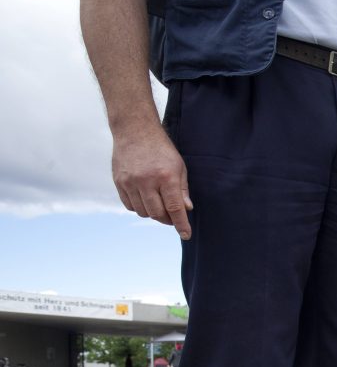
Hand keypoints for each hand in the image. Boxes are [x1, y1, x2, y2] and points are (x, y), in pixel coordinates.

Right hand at [112, 124, 192, 239]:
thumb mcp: (179, 167)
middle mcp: (146, 181)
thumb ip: (182, 190)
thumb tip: (187, 210)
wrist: (135, 131)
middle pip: (157, 214)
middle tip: (173, 217)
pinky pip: (130, 205)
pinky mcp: (119, 182)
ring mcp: (130, 182)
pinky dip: (139, 207)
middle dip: (167, 220)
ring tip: (159, 204)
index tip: (186, 235)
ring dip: (153, 213)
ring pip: (143, 212)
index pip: (175, 208)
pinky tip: (145, 199)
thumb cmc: (161, 149)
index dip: (181, 224)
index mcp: (165, 177)